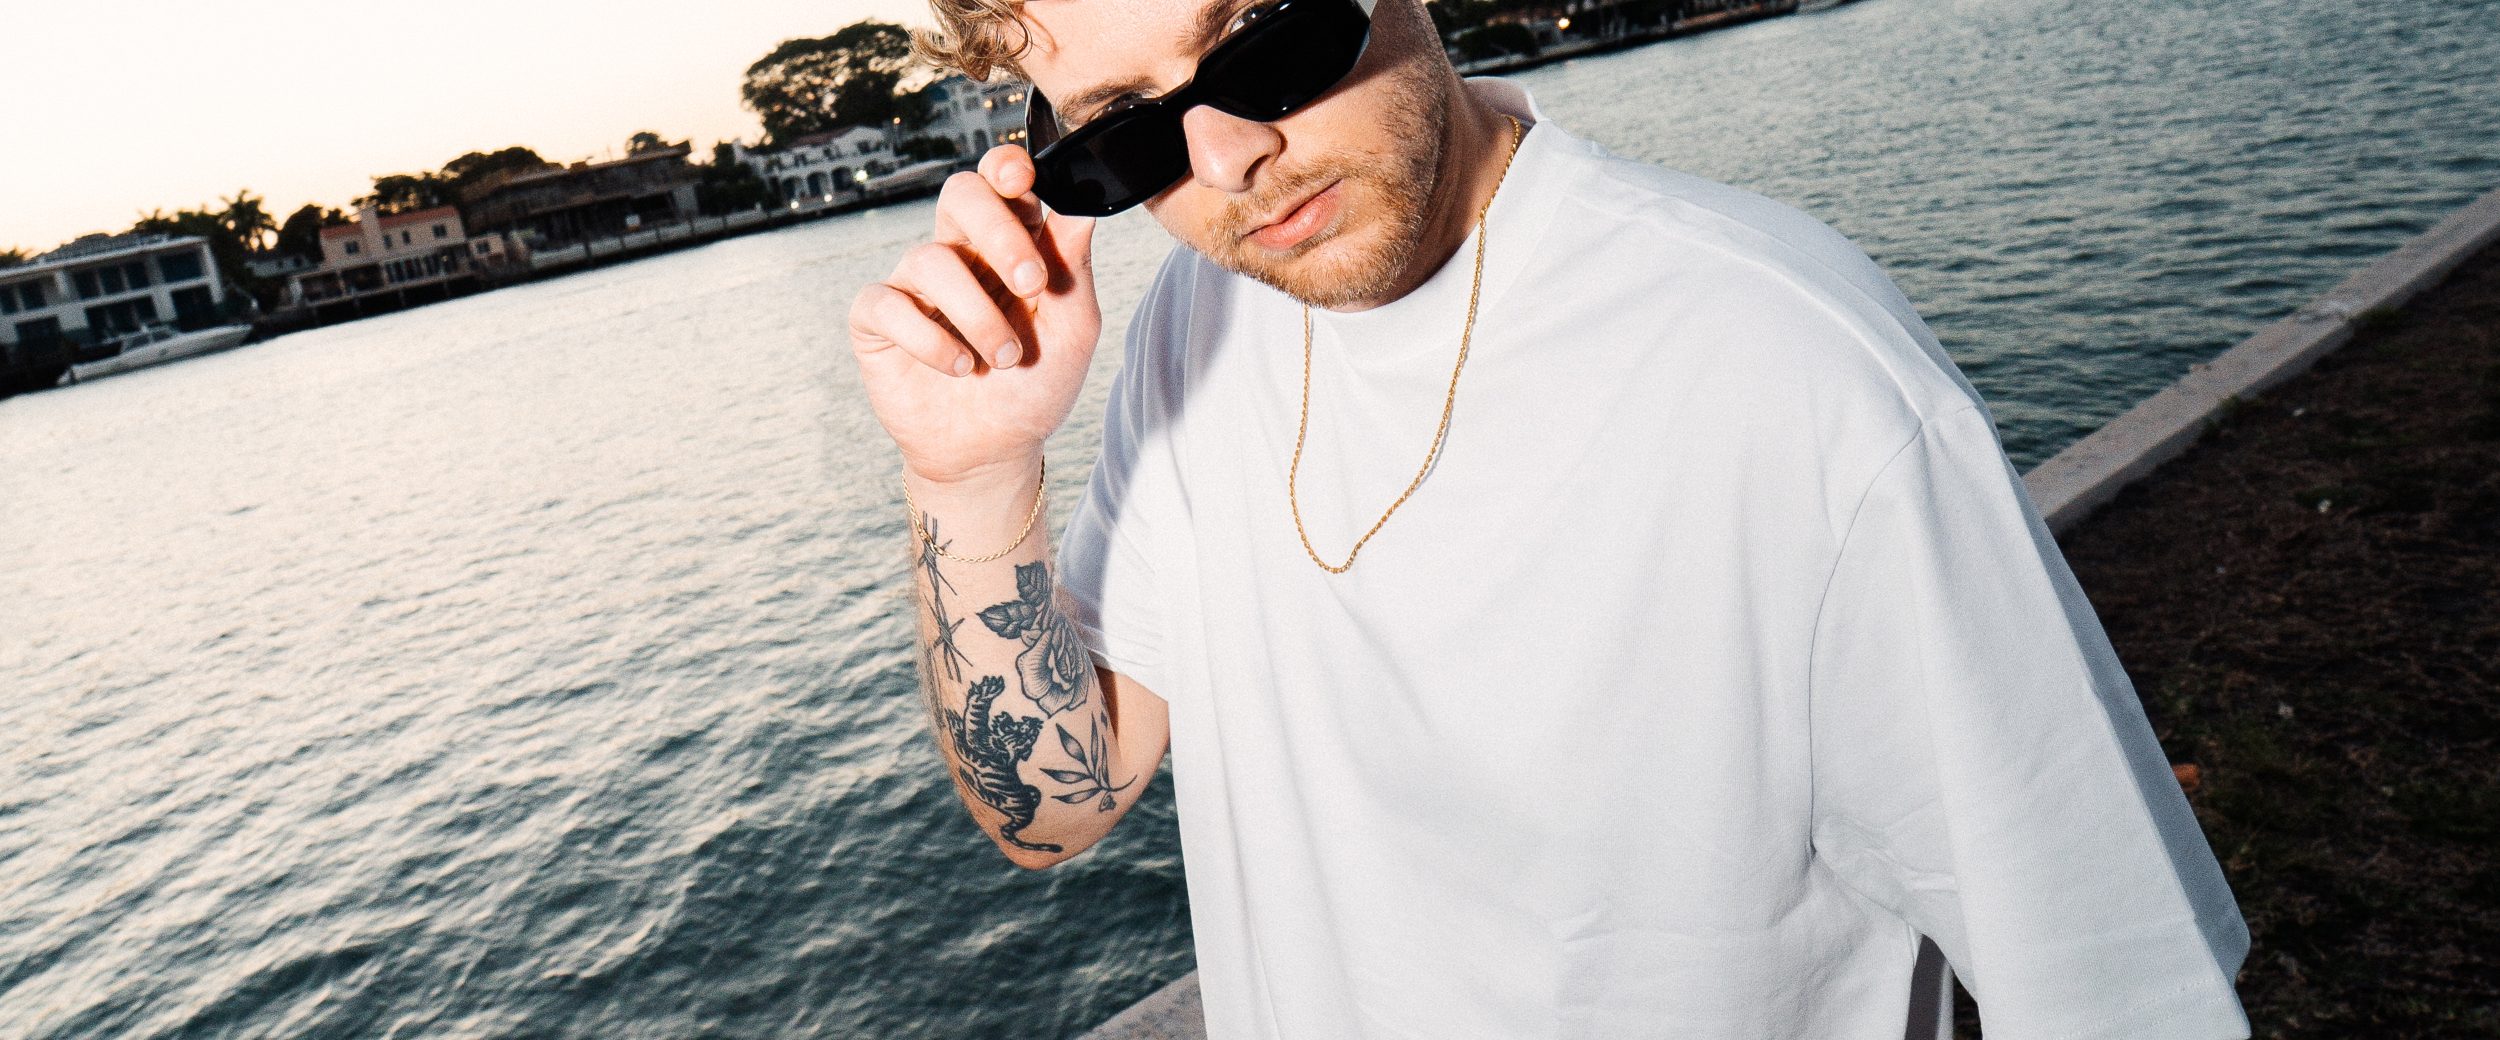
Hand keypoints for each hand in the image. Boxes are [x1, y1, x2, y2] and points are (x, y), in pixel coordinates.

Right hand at [849, 144, 1101, 489]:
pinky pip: (888, 303)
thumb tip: (1082, 202)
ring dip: (978, 313)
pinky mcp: (877, 319)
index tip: (1023, 179)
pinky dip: (930, 339)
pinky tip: (959, 367)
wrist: (996, 450)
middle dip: (997, 231)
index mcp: (1009, 241)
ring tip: (1004, 357)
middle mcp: (959, 252)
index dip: (1006, 168)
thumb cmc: (1035, 384)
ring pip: (931, 258)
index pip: (1000, 181)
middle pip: (959, 194)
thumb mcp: (1072, 327)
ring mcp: (914, 283)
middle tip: (1031, 284)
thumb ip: (1074, 264)